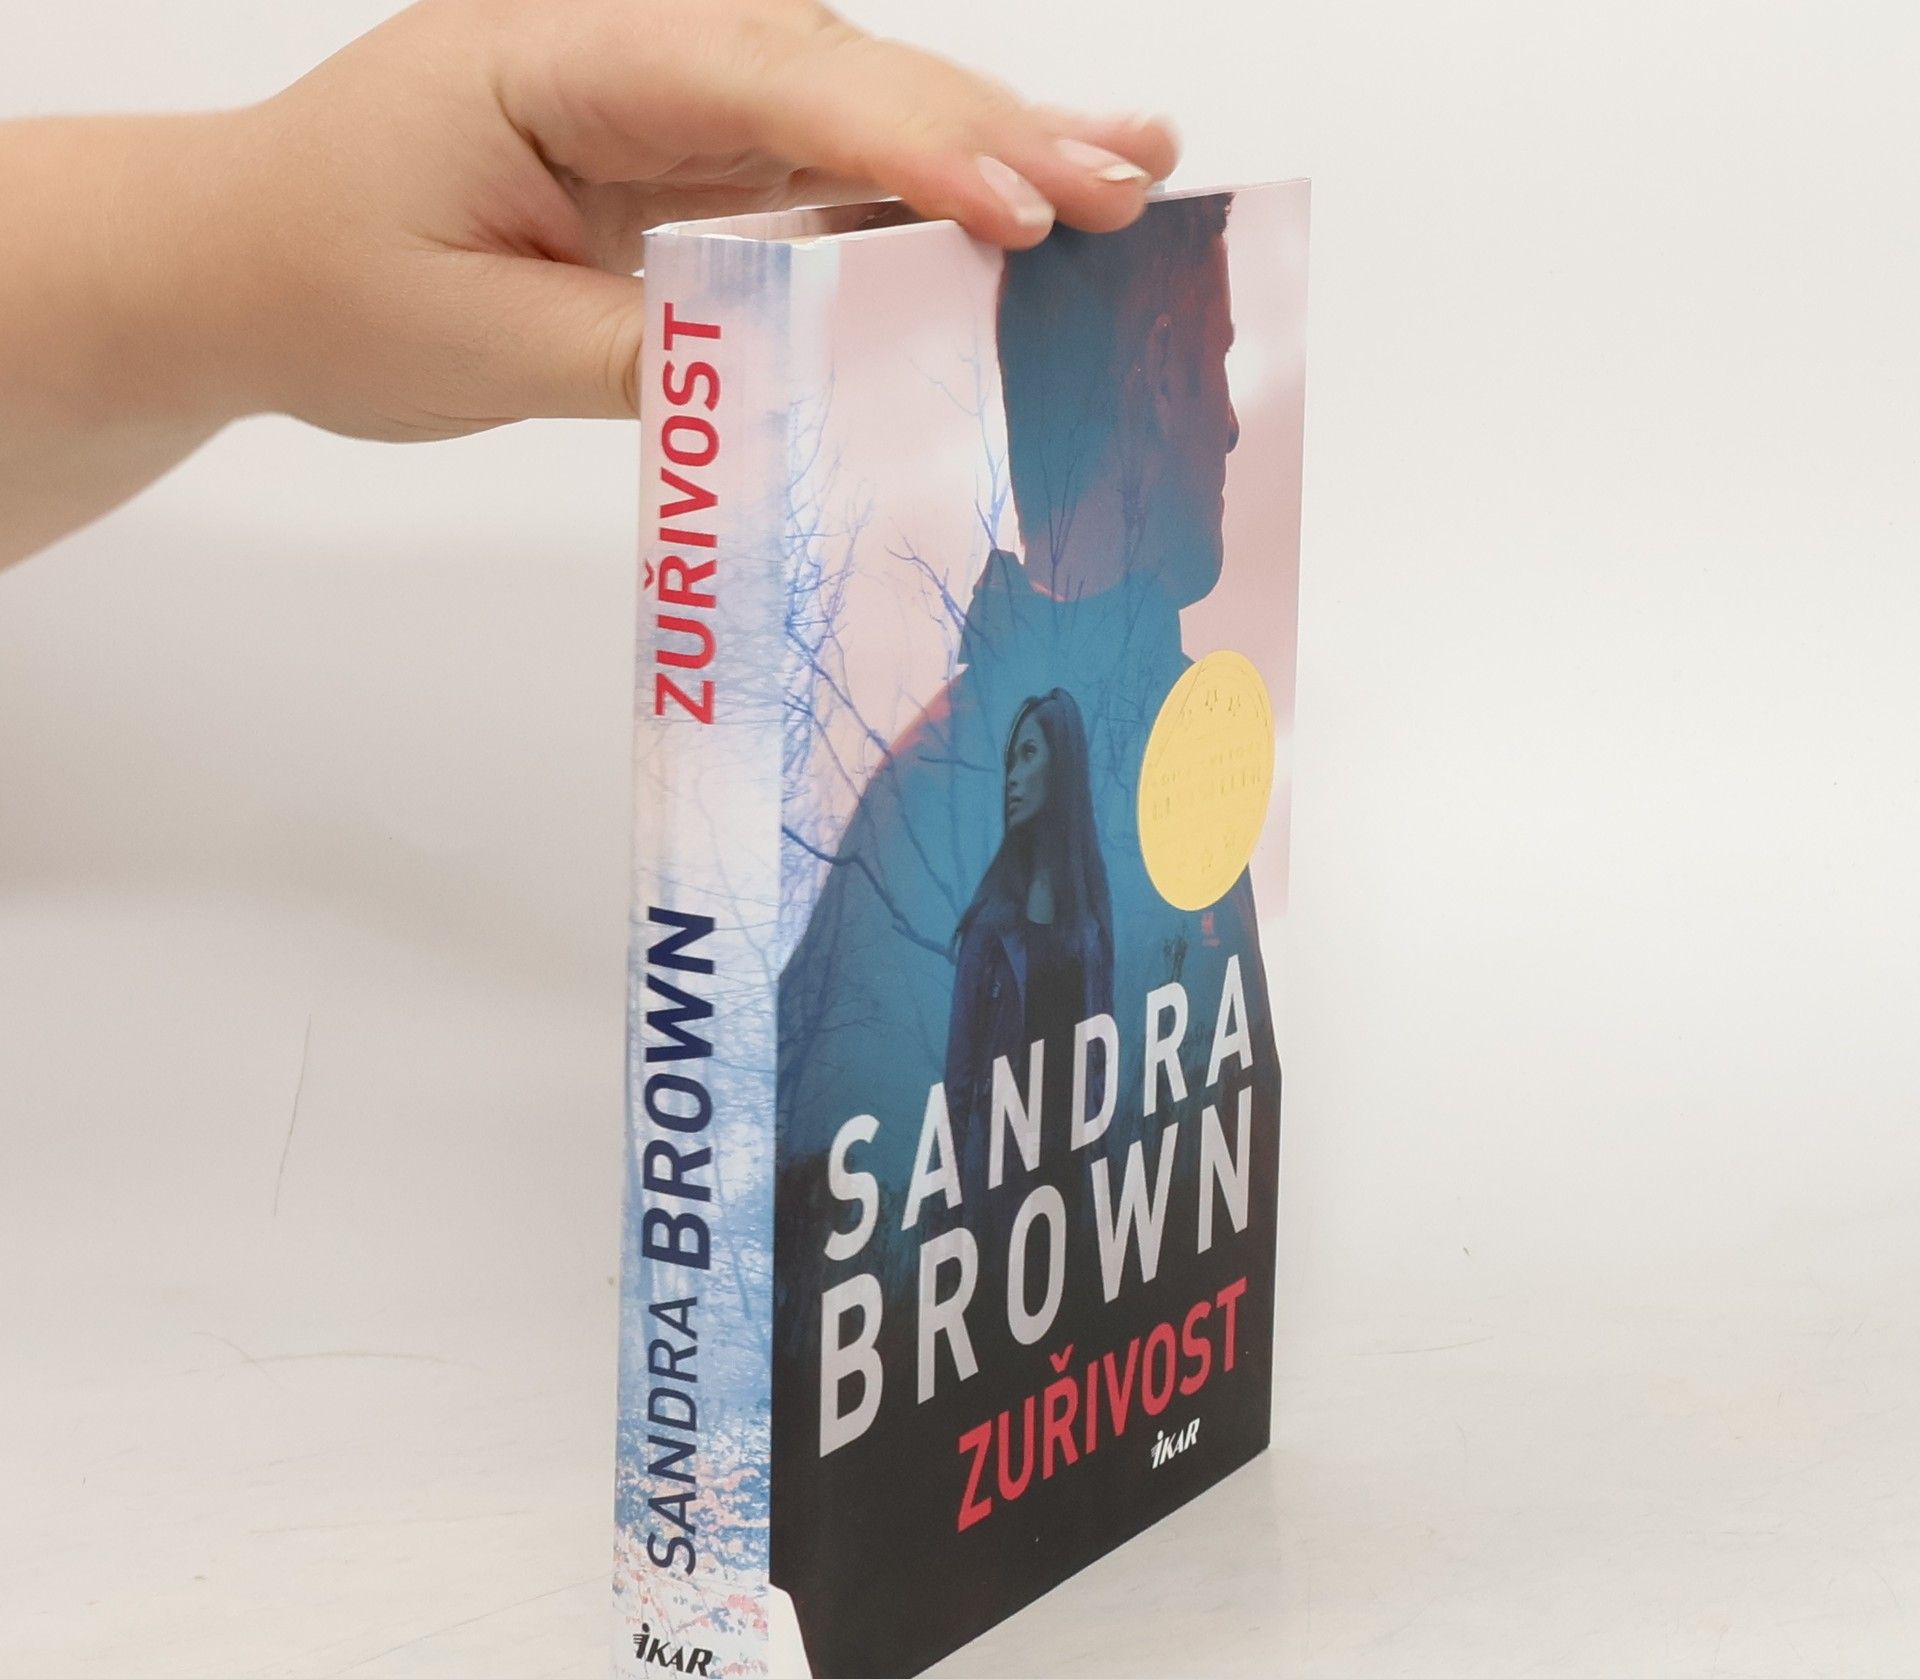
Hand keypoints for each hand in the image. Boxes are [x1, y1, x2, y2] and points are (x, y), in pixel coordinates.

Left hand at [204, 0, 1178, 437]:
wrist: (247, 259)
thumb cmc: (327, 279)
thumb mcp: (472, 343)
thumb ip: (640, 349)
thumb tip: (791, 370)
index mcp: (561, 56)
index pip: (759, 83)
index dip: (897, 142)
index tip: (1009, 204)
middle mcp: (632, 54)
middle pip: (837, 75)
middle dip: (988, 128)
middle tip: (1127, 178)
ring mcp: (666, 103)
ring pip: (850, 113)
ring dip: (985, 146)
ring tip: (1123, 171)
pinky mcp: (684, 163)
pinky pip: (818, 174)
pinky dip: (917, 195)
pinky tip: (1014, 201)